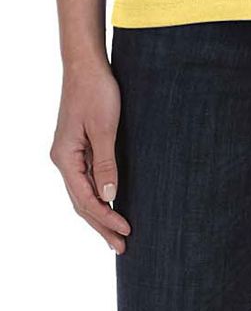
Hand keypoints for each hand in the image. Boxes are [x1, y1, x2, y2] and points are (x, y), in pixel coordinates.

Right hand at [50, 60, 130, 252]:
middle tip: (122, 246)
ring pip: (84, 193)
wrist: (86, 64)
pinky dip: (99, 195)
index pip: (85, 199)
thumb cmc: (96, 90)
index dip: (106, 218)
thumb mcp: (105, 127)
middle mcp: (64, 159)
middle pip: (82, 202)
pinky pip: (88, 178)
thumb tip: (109, 195)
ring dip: (100, 214)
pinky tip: (111, 202)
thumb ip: (106, 162)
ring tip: (117, 234)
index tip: (126, 231)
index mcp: (65, 157)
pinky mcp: (79, 145)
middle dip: (102, 225)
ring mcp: (70, 153)